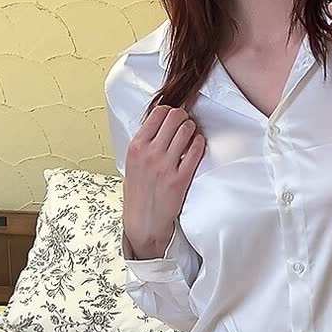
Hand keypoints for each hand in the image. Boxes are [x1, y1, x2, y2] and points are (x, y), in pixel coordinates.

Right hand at [122, 103, 204, 258]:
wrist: (143, 220)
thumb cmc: (138, 191)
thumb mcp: (132, 162)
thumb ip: (144, 142)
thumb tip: (161, 122)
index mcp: (136, 147)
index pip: (158, 113)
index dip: (170, 111)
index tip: (173, 116)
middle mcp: (150, 153)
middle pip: (174, 117)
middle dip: (183, 117)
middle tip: (185, 123)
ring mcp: (166, 166)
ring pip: (187, 130)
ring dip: (192, 129)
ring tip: (190, 135)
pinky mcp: (180, 178)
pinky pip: (196, 151)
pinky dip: (199, 143)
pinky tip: (196, 146)